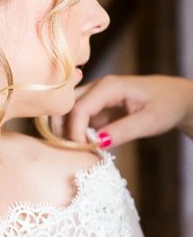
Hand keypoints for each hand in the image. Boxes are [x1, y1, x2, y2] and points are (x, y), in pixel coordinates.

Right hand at [54, 74, 192, 147]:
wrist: (176, 97)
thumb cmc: (167, 105)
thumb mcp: (150, 121)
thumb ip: (123, 131)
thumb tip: (96, 142)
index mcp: (108, 86)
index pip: (78, 108)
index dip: (74, 131)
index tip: (81, 150)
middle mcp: (96, 87)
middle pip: (64, 106)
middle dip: (61, 128)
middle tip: (70, 150)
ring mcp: (94, 96)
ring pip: (66, 111)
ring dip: (66, 130)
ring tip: (77, 149)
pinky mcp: (96, 105)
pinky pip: (77, 118)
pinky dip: (76, 131)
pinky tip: (85, 145)